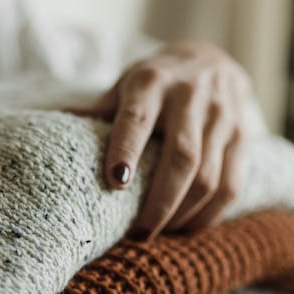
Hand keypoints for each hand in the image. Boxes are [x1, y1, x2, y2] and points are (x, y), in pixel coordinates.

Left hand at [70, 40, 251, 237]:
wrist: (212, 58)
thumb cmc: (154, 82)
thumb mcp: (123, 86)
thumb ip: (97, 112)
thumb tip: (50, 129)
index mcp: (151, 82)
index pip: (137, 118)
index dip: (127, 150)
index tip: (115, 183)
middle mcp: (190, 96)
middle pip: (182, 159)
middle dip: (159, 204)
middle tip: (137, 235)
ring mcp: (222, 116)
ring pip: (209, 178)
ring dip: (182, 215)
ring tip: (158, 235)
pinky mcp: (243, 136)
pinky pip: (231, 187)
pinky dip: (208, 216)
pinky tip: (186, 228)